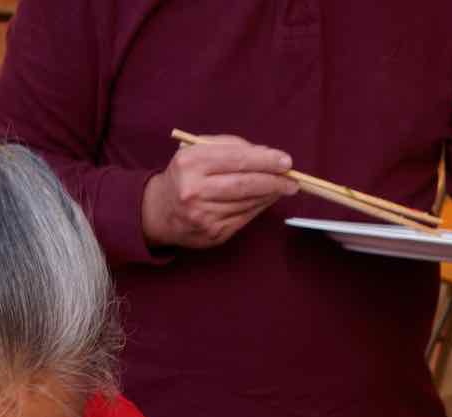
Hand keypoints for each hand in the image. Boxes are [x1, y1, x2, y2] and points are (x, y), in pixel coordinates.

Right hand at [141, 133, 294, 249]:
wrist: (158, 211)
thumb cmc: (185, 175)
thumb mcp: (198, 152)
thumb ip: (230, 147)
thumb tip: (268, 155)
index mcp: (190, 163)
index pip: (236, 159)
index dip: (265, 160)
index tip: (286, 161)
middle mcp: (194, 190)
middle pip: (244, 183)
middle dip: (273, 181)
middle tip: (293, 180)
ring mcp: (203, 215)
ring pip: (247, 202)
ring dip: (270, 195)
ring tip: (283, 188)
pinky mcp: (212, 233)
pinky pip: (244, 218)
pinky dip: (259, 207)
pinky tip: (267, 200)